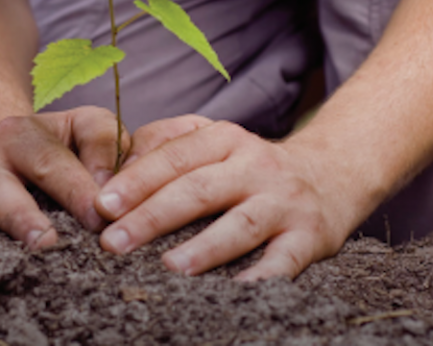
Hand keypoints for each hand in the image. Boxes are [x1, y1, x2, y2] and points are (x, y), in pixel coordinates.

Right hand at [0, 106, 128, 275]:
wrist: (2, 149)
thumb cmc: (58, 145)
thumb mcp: (82, 126)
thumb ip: (103, 144)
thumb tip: (109, 191)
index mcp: (21, 135)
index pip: (50, 162)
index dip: (75, 191)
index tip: (100, 220)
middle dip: (23, 221)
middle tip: (49, 246)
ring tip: (5, 270)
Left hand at [95, 116, 354, 280]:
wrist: (330, 173)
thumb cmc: (249, 165)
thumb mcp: (213, 140)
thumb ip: (165, 145)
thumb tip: (113, 168)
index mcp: (224, 139)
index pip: (174, 157)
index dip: (136, 180)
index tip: (102, 205)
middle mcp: (255, 165)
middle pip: (198, 189)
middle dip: (152, 216)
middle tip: (113, 242)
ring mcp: (284, 201)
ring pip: (240, 225)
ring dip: (203, 247)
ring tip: (168, 266)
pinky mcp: (310, 236)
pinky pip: (284, 261)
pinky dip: (261, 277)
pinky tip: (233, 293)